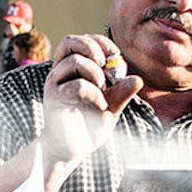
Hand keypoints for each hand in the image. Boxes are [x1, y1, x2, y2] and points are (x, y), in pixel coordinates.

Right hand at [39, 34, 142, 168]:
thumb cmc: (87, 126)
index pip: (80, 41)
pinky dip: (94, 93)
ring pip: (74, 62)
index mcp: (70, 69)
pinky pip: (77, 86)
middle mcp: (59, 73)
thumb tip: (138, 80)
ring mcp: (54, 85)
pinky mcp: (54, 100)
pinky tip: (101, 105)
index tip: (116, 56)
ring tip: (104, 90)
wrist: (70, 150)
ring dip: (96, 73)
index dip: (99, 42)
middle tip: (107, 65)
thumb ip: (121, 93)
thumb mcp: (111, 106)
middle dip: (93, 47)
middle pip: (69, 41)